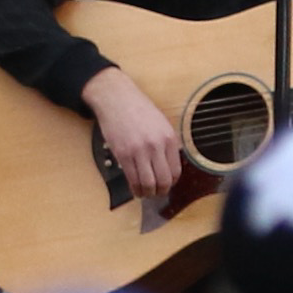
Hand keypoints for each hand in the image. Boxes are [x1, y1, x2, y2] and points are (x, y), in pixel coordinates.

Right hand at [81, 67, 183, 200]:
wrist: (116, 99)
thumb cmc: (139, 110)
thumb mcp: (162, 124)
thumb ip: (167, 144)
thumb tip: (169, 165)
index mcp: (169, 139)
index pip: (176, 171)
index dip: (172, 183)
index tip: (167, 185)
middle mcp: (156, 146)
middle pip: (164, 180)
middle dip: (161, 191)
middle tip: (157, 193)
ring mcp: (139, 151)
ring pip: (148, 183)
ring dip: (147, 193)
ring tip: (145, 193)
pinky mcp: (122, 153)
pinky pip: (131, 178)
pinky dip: (134, 188)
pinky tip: (135, 189)